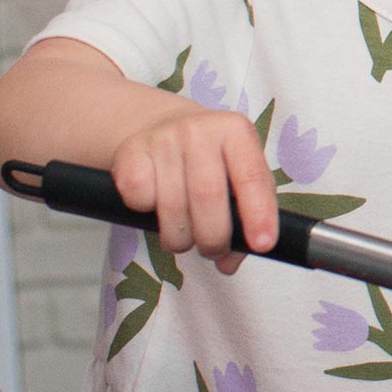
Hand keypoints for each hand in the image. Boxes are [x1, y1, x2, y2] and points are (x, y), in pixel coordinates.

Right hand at [108, 102, 278, 271]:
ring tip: (184, 239)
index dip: (258, 214)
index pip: (252, 176)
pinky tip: (155, 208)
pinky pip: (138, 199)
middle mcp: (199, 130)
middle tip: (212, 251)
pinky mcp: (129, 152)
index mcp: (236, 132)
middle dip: (213, 237)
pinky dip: (146, 215)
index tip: (263, 245)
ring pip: (171, 205)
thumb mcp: (237, 178)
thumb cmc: (210, 162)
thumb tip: (229, 263)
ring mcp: (162, 138)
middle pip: (207, 195)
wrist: (160, 128)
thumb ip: (245, 218)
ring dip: (179, 238)